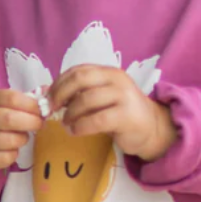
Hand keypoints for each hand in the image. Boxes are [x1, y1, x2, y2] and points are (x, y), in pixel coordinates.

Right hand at [0, 89, 42, 178]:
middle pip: (10, 119)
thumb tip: (49, 92)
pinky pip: (6, 158)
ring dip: (23, 139)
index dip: (31, 105)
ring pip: (10, 140)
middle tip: (38, 125)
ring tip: (22, 137)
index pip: (12, 98)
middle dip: (31, 123)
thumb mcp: (0, 103)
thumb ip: (23, 99)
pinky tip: (10, 149)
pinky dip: (14, 154)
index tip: (41, 111)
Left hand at [49, 65, 178, 161]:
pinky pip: (96, 120)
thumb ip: (82, 93)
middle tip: (51, 109)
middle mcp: (116, 79)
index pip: (78, 70)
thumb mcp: (103, 96)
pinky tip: (75, 131)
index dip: (59, 83)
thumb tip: (50, 96)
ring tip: (65, 123)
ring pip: (86, 100)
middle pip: (80, 79)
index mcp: (108, 72)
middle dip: (60, 94)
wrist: (152, 128)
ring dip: (70, 113)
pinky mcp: (126, 116)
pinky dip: (80, 127)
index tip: (48, 97)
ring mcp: (123, 96)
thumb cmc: (121, 112)